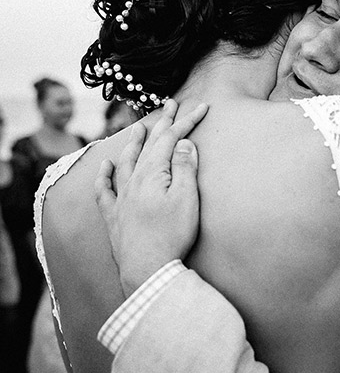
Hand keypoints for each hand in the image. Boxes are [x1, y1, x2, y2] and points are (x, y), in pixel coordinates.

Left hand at [95, 99, 207, 296]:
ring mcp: (121, 198)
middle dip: (162, 123)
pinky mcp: (115, 216)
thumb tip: (182, 143)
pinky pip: (104, 189)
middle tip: (171, 104)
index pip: (170, 139)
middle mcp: (133, 181)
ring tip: (139, 126)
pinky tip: (104, 165)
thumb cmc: (172, 234)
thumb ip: (184, 167)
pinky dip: (104, 174)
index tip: (202, 107)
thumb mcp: (187, 198)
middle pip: (149, 145)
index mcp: (153, 174)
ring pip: (125, 161)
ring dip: (133, 141)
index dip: (186, 121)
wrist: (147, 268)